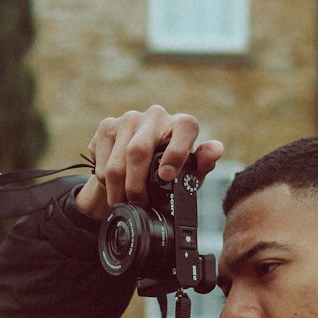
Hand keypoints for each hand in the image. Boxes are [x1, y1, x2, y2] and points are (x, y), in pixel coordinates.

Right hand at [76, 105, 223, 219]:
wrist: (139, 163)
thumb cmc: (172, 169)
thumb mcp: (189, 174)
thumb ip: (203, 163)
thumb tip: (216, 149)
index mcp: (182, 124)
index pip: (184, 129)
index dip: (175, 153)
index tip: (166, 177)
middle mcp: (156, 115)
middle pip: (139, 150)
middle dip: (136, 184)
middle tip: (138, 202)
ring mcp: (129, 118)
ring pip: (117, 160)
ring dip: (117, 188)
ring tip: (122, 202)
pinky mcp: (107, 126)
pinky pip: (101, 160)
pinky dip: (104, 180)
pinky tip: (112, 185)